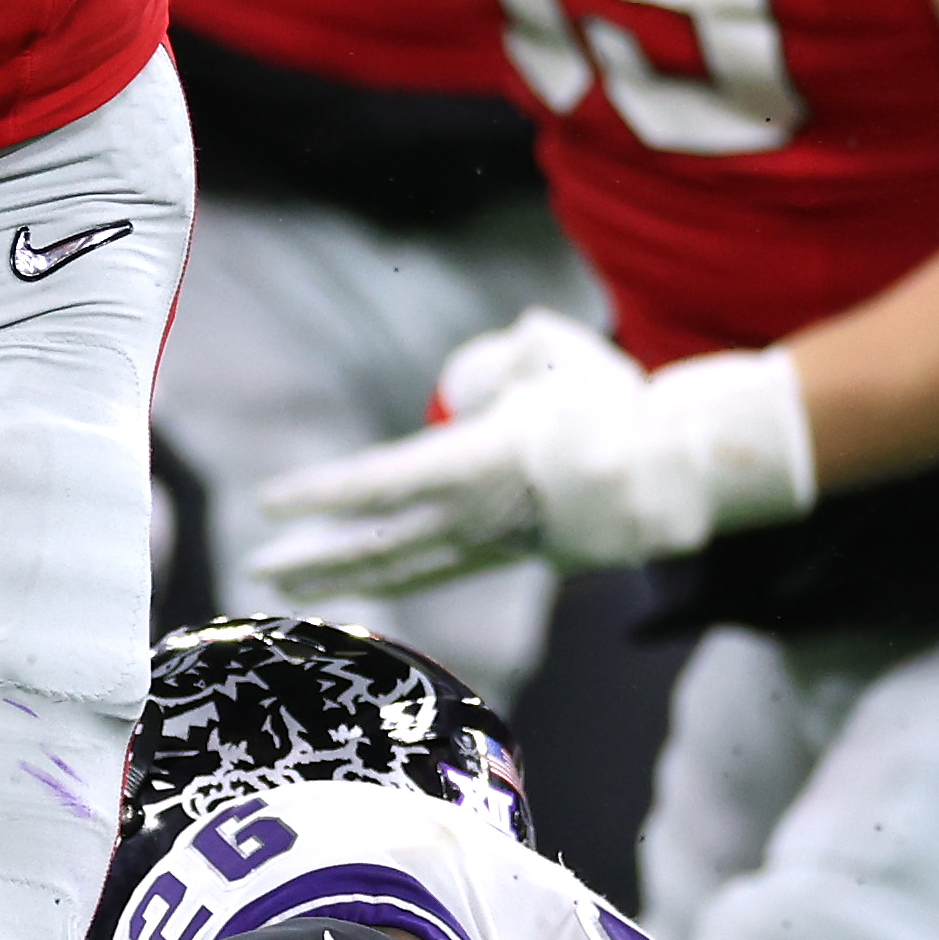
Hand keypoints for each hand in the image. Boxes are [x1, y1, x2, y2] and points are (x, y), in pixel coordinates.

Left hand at [251, 313, 815, 595]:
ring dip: (350, 577)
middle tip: (262, 568)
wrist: (676, 470)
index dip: (320, 495)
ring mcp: (499, 547)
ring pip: (409, 568)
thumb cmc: (609, 401)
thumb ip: (496, 359)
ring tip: (300, 587)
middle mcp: (476, 516)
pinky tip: (381, 572)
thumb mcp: (546, 351)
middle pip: (378, 545)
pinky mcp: (523, 561)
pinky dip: (411, 570)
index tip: (271, 503)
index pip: (377, 484)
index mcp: (474, 463)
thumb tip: (466, 383)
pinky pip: (452, 567)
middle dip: (316, 559)